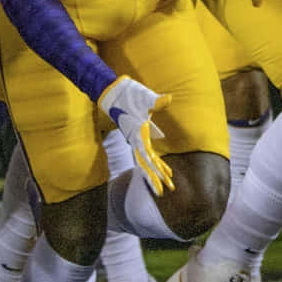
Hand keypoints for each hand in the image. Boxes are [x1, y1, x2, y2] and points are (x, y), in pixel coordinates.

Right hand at [99, 77, 174, 194]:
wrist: (112, 91)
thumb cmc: (128, 94)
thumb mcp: (144, 97)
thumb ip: (156, 100)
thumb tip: (169, 99)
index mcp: (138, 134)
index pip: (148, 157)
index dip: (156, 171)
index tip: (164, 183)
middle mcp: (136, 140)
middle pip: (146, 164)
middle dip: (156, 177)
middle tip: (167, 190)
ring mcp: (135, 138)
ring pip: (146, 160)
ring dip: (156, 172)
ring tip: (168, 184)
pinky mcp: (137, 135)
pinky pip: (147, 152)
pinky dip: (156, 161)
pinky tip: (166, 168)